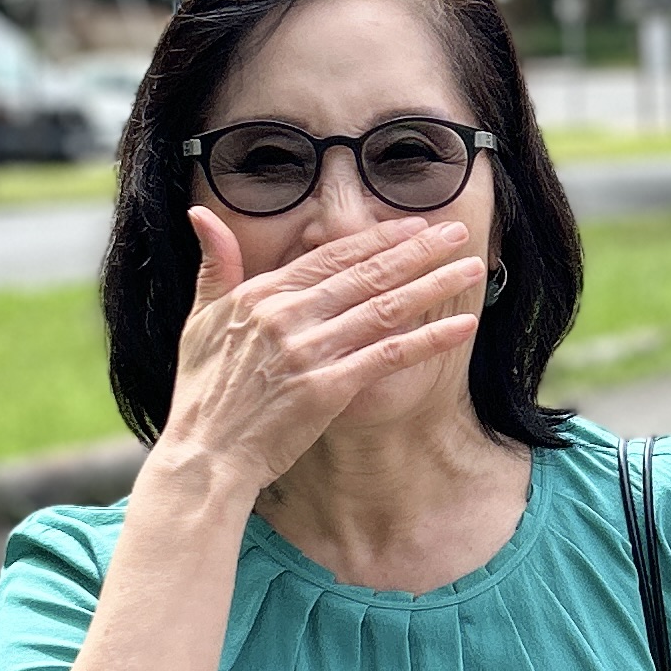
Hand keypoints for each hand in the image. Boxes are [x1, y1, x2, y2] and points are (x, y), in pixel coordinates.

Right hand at [158, 204, 487, 496]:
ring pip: (386, 308)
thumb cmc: (203, 392)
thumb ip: (214, 265)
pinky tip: (462, 327)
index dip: (379, 239)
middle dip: (419, 250)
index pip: (333, 256)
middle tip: (458, 232)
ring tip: (471, 269)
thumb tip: (201, 215)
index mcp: (262, 295)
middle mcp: (288, 316)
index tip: (416, 226)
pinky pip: (389, 356)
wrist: (204, 455)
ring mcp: (309, 352)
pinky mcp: (327, 389)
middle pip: (367, 274)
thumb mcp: (199, 318)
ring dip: (434, 285)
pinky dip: (429, 339)